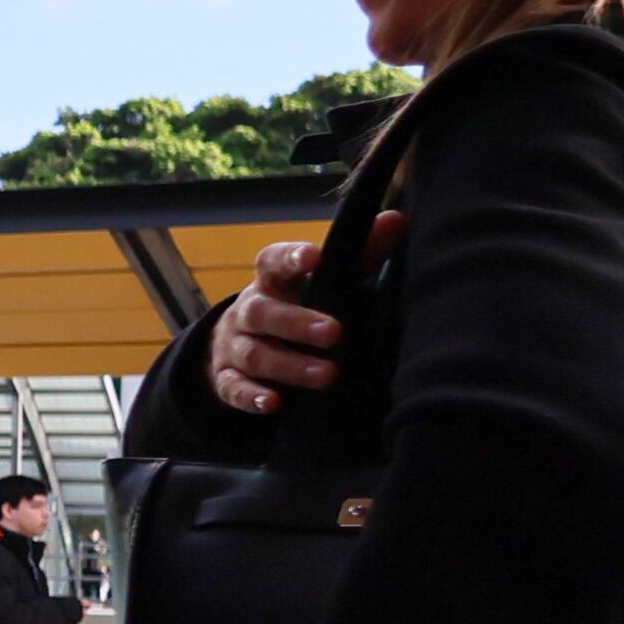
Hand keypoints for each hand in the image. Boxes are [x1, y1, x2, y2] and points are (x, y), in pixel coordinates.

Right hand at [207, 210, 400, 414]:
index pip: (271, 262)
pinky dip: (251, 396)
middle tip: (335, 333)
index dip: (289, 258)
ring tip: (328, 376)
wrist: (235, 345)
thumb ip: (359, 254)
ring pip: (254, 354)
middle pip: (263, 312)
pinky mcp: (226, 380)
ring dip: (289, 366)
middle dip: (297, 323)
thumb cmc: (294, 306)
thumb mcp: (322, 281)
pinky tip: (273, 404)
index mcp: (270, 282)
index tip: (313, 257)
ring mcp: (234, 347)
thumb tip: (396, 220)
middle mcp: (247, 311)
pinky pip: (233, 388)